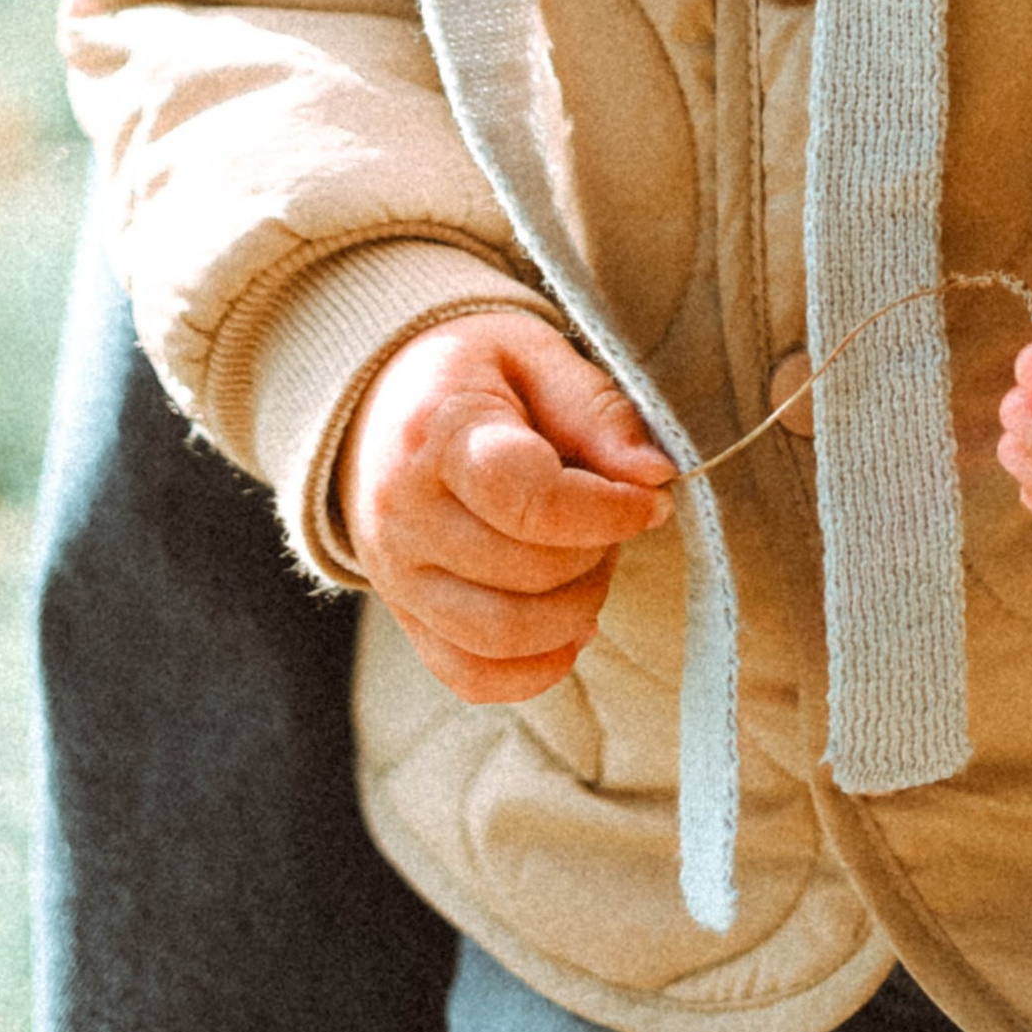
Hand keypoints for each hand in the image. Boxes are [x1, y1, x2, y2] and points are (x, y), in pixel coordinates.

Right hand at [338, 311, 675, 701]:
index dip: (606, 512)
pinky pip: (474, 677)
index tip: (650, 502)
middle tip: (616, 519)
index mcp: (437, 433)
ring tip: (591, 561)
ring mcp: (396, 576)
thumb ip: (597, 410)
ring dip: (575, 611)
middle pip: (525, 573)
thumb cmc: (470, 372)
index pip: (528, 501)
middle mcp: (404, 514)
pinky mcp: (404, 618)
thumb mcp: (534, 353)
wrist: (376, 403)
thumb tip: (655, 476)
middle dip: (597, 553)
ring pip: (503, 636)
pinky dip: (536, 667)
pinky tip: (567, 624)